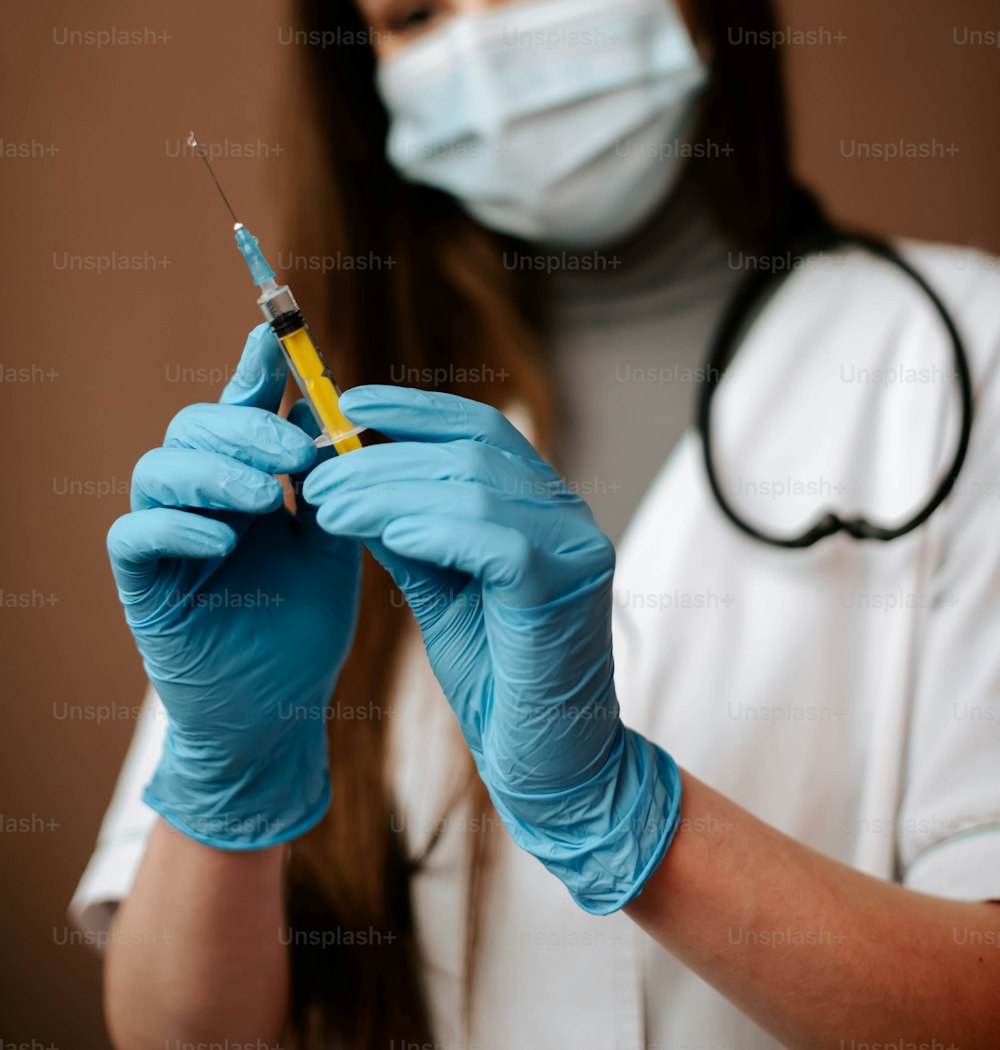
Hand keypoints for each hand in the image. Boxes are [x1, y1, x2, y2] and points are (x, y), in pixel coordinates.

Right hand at [106, 324, 362, 848]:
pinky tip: (225, 542)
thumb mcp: (333, 541)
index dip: (254, 366)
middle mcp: (198, 496)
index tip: (277, 331)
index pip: (241, 405)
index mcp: (244, 476)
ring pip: (157, 468)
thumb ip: (331, 480)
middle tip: (293, 453)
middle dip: (243, 426)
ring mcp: (165, 537)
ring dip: (214, 471)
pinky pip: (133, 536)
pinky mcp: (142, 584)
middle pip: (193, 423)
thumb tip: (335, 408)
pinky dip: (177, 527)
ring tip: (265, 499)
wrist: (279, 712)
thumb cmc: (304, 624)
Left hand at [302, 385, 681, 912]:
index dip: (412, 410)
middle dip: (381, 457)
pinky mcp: (566, 590)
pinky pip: (496, 540)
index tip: (346, 405)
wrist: (551, 768)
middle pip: (469, 452)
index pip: (478, 429)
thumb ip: (409, 534)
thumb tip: (350, 480)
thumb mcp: (441, 590)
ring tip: (327, 506)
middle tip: (314, 475)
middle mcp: (566, 513)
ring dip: (389, 491)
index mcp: (542, 504)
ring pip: (474, 487)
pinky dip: (437, 529)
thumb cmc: (498, 680)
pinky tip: (388, 535)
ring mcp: (575, 547)